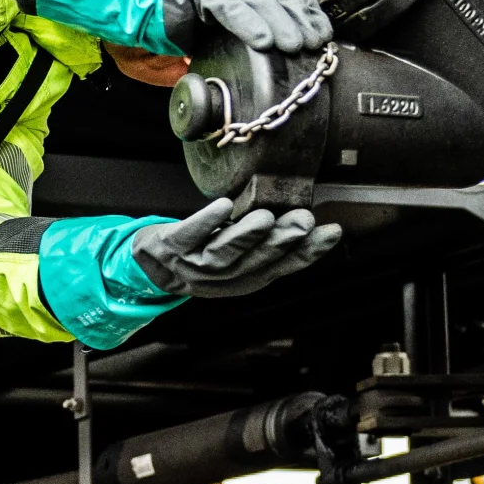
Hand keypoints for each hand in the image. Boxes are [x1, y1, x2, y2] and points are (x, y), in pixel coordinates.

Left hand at [130, 197, 343, 300]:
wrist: (153, 265)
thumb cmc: (206, 255)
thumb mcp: (244, 255)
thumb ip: (275, 243)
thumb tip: (315, 222)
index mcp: (248, 278)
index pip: (284, 266)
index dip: (309, 252)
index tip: (331, 230)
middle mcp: (225, 277)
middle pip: (256, 262)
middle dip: (281, 242)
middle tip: (303, 221)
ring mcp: (196, 265)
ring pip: (224, 255)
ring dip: (245, 236)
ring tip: (265, 217)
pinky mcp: (172, 247)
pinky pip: (189, 236)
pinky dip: (206, 222)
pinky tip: (222, 205)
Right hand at [163, 0, 328, 56]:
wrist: (152, 6)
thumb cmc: (198, 16)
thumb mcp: (239, 18)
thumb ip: (262, 22)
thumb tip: (296, 47)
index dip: (308, 12)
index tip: (322, 34)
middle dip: (299, 19)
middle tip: (312, 43)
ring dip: (279, 23)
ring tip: (293, 45)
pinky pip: (229, 7)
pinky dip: (247, 24)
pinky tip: (262, 40)